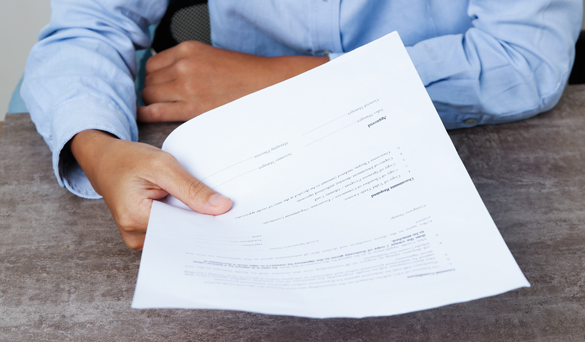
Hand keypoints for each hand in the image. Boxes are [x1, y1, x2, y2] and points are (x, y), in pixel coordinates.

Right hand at [70, 130, 231, 249]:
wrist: (104, 161)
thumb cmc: (128, 160)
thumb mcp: (162, 165)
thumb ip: (191, 188)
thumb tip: (221, 207)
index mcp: (136, 218)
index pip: (183, 229)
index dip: (208, 223)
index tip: (232, 218)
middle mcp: (136, 236)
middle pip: (182, 235)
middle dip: (204, 223)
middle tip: (230, 213)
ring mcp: (140, 238)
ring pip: (179, 234)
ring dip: (195, 221)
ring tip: (214, 210)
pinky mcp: (146, 235)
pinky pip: (172, 231)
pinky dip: (185, 220)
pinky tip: (198, 212)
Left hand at [138, 41, 327, 121]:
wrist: (266, 86)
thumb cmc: (243, 74)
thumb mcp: (211, 56)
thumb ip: (187, 63)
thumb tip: (168, 76)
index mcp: (188, 49)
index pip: (152, 64)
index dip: (154, 77)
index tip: (160, 86)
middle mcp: (183, 65)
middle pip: (149, 80)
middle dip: (153, 90)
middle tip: (164, 100)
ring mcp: (186, 86)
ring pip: (149, 95)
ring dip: (153, 103)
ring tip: (165, 108)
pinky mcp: (191, 108)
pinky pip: (155, 111)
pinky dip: (146, 114)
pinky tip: (145, 116)